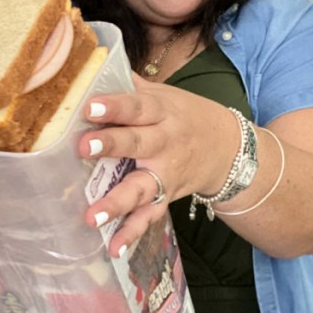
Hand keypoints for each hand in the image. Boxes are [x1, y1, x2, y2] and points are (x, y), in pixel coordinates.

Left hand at [77, 73, 237, 257]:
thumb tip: (90, 63)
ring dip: (118, 202)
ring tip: (92, 216)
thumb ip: (129, 84)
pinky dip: (133, 234)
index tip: (89, 106)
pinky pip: (150, 217)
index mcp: (162, 112)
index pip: (137, 106)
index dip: (115, 106)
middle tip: (82, 147)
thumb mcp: (163, 94)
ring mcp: (167, 173)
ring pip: (143, 187)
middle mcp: (165, 142)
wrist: (230, 149)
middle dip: (112, 145)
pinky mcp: (167, 197)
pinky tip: (113, 248)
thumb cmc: (184, 116)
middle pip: (138, 143)